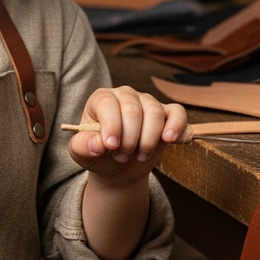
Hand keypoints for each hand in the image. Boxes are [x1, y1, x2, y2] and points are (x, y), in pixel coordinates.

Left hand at [67, 86, 186, 183]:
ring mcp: (147, 101)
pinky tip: (168, 139)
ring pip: (154, 112)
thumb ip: (82, 147)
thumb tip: (97, 144)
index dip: (111, 125)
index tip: (111, 146)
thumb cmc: (99, 153)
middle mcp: (125, 94)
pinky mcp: (167, 113)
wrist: (119, 165)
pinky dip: (176, 125)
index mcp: (101, 99)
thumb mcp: (82, 153)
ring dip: (148, 140)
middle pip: (132, 110)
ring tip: (139, 155)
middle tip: (122, 157)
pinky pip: (177, 112)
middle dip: (129, 139)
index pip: (108, 104)